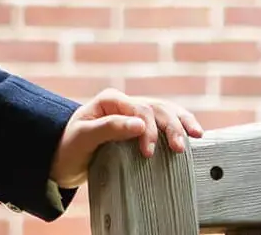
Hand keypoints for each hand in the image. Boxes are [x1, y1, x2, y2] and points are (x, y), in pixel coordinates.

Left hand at [48, 88, 204, 188]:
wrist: (63, 159)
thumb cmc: (70, 148)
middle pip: (157, 109)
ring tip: (197, 137)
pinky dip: (181, 126)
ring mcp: (136, 114)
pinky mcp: (142, 127)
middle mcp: (126, 103)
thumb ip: (110, 128)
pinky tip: (195, 134)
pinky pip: (165, 123)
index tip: (149, 153)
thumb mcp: (84, 138)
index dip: (148, 130)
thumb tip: (141, 125)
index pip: (140, 110)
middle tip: (179, 149)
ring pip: (166, 112)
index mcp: (112, 100)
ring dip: (182, 124)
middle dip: (172, 127)